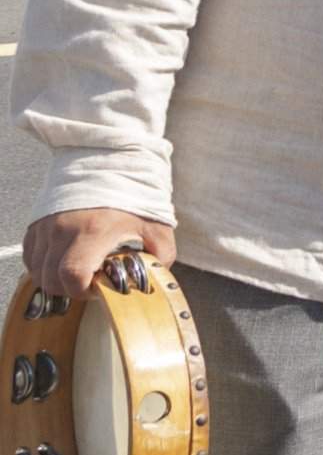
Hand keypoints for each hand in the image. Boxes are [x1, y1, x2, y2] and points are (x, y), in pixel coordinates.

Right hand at [21, 210, 177, 299]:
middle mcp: (63, 229)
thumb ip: (159, 257)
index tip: (99, 287)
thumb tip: (154, 281)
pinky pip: (31, 258)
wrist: (110, 163)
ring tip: (80, 270)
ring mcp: (46, 226)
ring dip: (56, 279)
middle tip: (91, 281)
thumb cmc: (134, 196)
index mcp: (94, 231)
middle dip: (71, 289)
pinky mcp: (36, 224)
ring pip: (38, 272)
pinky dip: (45, 266)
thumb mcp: (157, 226)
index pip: (72, 275)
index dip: (83, 290)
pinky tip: (66, 259)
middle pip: (51, 279)